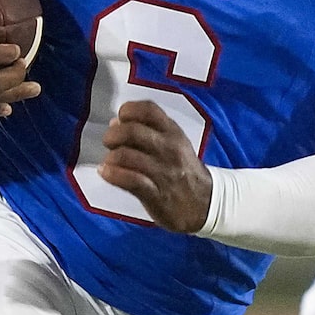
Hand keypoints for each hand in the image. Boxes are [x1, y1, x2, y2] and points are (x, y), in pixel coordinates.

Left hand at [96, 100, 212, 232]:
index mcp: (173, 133)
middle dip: (113, 135)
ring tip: (109, 162)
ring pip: (127, 156)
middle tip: (109, 143)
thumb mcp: (176, 145)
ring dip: (111, 157)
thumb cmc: (185, 173)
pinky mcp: (156, 194)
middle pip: (132, 131)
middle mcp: (169, 149)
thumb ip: (149, 132)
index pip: (149, 110)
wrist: (207, 205)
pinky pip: (129, 180)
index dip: (129, 111)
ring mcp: (163, 172)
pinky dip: (112, 175)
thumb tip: (116, 123)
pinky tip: (106, 173)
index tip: (120, 119)